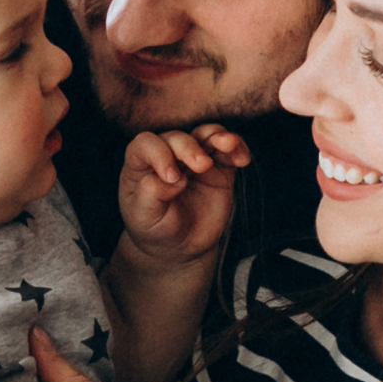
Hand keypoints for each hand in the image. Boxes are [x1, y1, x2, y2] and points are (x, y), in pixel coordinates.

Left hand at [115, 123, 250, 271]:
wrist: (181, 247)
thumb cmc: (156, 228)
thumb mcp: (144, 218)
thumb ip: (150, 194)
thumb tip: (175, 176)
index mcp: (141, 164)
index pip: (146, 144)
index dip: (159, 153)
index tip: (171, 178)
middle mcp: (167, 155)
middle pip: (177, 137)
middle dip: (189, 148)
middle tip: (202, 166)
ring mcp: (194, 159)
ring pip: (205, 134)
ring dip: (217, 136)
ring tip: (228, 144)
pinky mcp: (219, 168)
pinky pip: (229, 150)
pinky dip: (237, 148)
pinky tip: (241, 159)